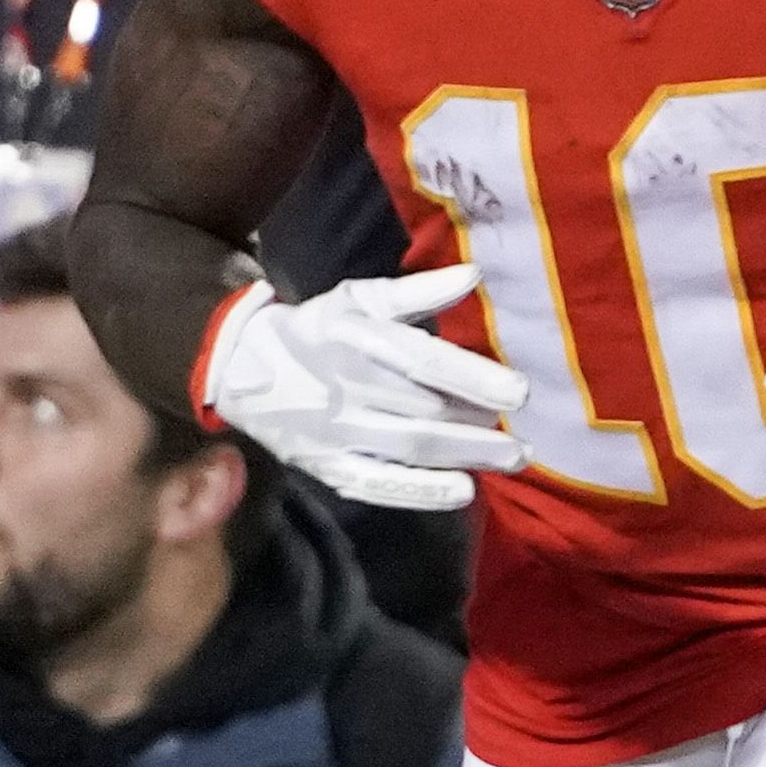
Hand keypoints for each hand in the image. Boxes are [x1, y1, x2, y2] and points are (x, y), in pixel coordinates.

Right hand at [201, 265, 527, 510]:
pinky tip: (462, 492)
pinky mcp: (325, 466)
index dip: (474, 377)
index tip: (522, 392)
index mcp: (359, 339)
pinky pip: (376, 483)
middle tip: (525, 435)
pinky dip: (419, 491)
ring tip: (513, 458)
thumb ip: (419, 291)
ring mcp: (335, 432)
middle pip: (426, 411)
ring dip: (466, 456)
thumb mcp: (361, 297)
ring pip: (410, 447)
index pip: (424, 361)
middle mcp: (349, 388)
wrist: (240, 369)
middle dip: (480, 424)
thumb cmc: (317, 328)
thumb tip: (475, 274)